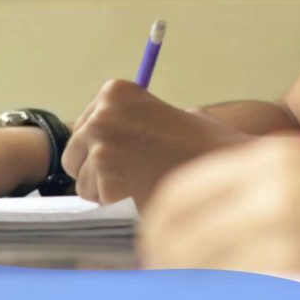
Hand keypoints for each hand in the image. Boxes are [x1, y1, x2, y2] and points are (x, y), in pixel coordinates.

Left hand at [63, 80, 249, 204]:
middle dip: (97, 169)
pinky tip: (145, 196)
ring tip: (144, 183)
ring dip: (107, 190)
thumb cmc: (203, 144)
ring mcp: (101, 151)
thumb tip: (113, 136)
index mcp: (114, 92)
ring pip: (83, 183)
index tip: (133, 149)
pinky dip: (118, 207)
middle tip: (135, 173)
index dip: (105, 145)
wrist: (225, 170)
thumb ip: (135, 119)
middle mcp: (101, 117)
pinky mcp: (106, 184)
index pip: (84, 127)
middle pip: (74, 154)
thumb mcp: (166, 111)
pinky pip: (98, 203)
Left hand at [139, 137, 299, 273]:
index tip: (165, 264)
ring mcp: (285, 238)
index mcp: (278, 159)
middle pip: (179, 240)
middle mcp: (272, 190)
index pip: (181, 197)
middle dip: (170, 276)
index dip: (162, 236)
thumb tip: (190, 246)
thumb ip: (262, 203)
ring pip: (200, 279)